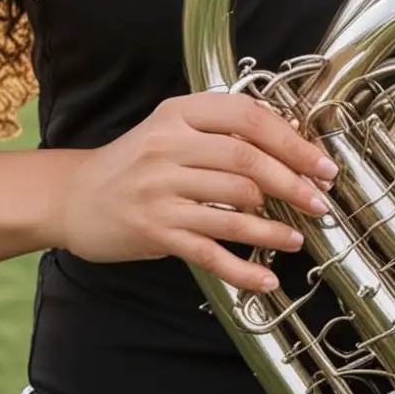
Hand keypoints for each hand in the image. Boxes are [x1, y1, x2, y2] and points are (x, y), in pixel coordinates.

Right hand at [53, 92, 337, 293]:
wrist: (74, 196)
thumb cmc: (133, 162)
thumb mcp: (170, 129)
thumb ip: (218, 131)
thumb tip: (286, 145)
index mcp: (178, 113)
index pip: (246, 118)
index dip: (290, 141)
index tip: (320, 163)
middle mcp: (169, 148)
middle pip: (246, 162)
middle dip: (292, 184)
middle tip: (319, 202)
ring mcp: (161, 191)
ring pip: (234, 209)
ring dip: (273, 229)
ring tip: (297, 239)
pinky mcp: (156, 231)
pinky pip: (210, 252)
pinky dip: (243, 269)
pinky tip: (266, 279)